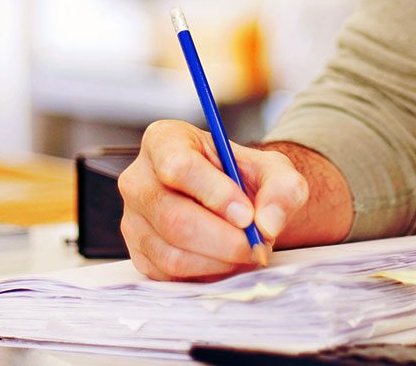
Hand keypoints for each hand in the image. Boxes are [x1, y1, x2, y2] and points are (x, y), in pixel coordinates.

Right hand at [118, 120, 309, 280]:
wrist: (233, 202)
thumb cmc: (243, 178)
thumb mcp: (273, 170)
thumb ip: (281, 188)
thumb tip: (267, 223)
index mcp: (164, 141)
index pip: (178, 166)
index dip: (215, 194)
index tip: (247, 215)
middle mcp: (139, 179)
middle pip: (173, 217)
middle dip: (223, 239)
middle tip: (256, 244)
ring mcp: (133, 219)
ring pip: (172, 253)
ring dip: (218, 261)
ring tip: (245, 250)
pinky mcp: (139, 253)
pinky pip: (170, 275)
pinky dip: (206, 274)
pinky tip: (225, 259)